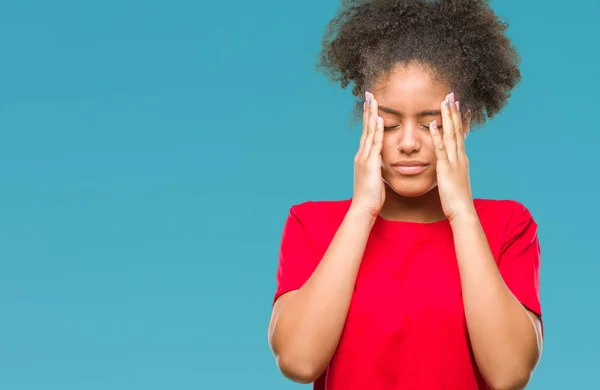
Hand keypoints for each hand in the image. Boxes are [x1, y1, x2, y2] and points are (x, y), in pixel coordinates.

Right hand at [350, 91, 384, 217]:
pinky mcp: (370, 164)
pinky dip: (376, 131)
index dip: (369, 119)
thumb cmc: (371, 197)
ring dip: (371, 115)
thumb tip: (381, 164)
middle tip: (369, 95)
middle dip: (368, 111)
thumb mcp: (375, 179)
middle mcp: (362, 155)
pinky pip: (374, 144)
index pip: (367, 134)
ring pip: (368, 132)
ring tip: (373, 100)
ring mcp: (364, 158)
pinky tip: (379, 119)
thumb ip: (377, 168)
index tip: (371, 105)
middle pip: (365, 128)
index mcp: (364, 158)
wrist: (363, 208)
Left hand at [429, 92, 475, 220]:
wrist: (462, 211)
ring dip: (447, 118)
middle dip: (453, 112)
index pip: (459, 134)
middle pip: (456, 130)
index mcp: (460, 158)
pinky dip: (437, 136)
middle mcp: (460, 156)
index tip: (457, 105)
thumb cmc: (456, 198)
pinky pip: (440, 149)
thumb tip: (447, 163)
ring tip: (444, 102)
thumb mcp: (453, 179)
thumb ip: (450, 169)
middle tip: (451, 95)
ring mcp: (454, 161)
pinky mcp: (445, 168)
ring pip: (451, 135)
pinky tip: (432, 124)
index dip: (458, 119)